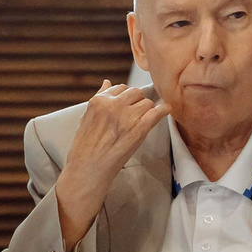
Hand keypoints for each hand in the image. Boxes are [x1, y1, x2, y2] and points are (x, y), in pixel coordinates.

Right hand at [55, 82, 173, 249]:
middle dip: (137, 101)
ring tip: (145, 119)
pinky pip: (157, 112)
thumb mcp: (85, 118)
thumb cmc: (84, 147)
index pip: (120, 88)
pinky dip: (164, 110)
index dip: (126, 97)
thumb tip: (107, 82)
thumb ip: (98, 99)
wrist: (88, 169)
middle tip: (137, 112)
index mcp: (99, 101)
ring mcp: (127, 117)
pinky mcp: (139, 129)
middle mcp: (114, 105)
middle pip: (135, 93)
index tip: (129, 104)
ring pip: (146, 102)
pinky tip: (166, 109)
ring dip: (147, 109)